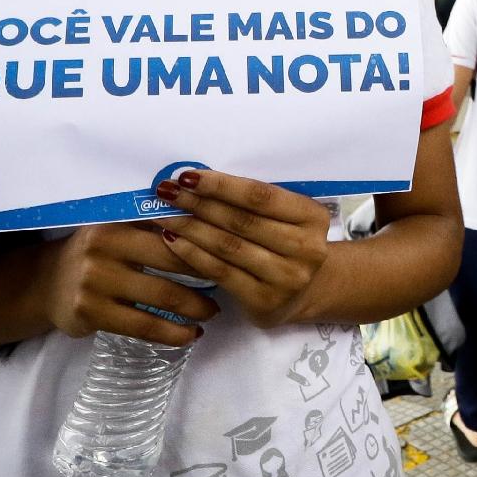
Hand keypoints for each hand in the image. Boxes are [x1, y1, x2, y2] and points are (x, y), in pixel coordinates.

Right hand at [30, 221, 219, 346]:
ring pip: (162, 297)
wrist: (44, 284)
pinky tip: (191, 334)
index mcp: (116, 221)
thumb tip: (208, 217)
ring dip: (196, 307)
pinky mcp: (92, 313)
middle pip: (171, 260)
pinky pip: (144, 326)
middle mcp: (103, 248)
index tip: (230, 248)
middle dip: (206, 272)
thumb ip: (152, 224)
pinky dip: (174, 333)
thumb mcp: (115, 229)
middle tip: (228, 280)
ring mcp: (96, 282)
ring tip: (212, 312)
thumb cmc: (94, 253)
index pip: (170, 227)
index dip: (204, 238)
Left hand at [154, 169, 331, 327]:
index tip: (187, 176)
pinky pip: (220, 272)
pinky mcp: (265, 301)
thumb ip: (254, 202)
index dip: (221, 185)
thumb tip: (195, 180)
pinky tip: (173, 241)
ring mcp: (286, 278)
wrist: (306, 291)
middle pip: (241, 221)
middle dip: (198, 203)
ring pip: (228, 246)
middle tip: (166, 192)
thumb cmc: (286, 241)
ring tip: (164, 214)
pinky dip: (193, 254)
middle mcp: (306, 248)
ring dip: (190, 227)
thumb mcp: (285, 217)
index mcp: (312, 217)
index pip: (260, 196)